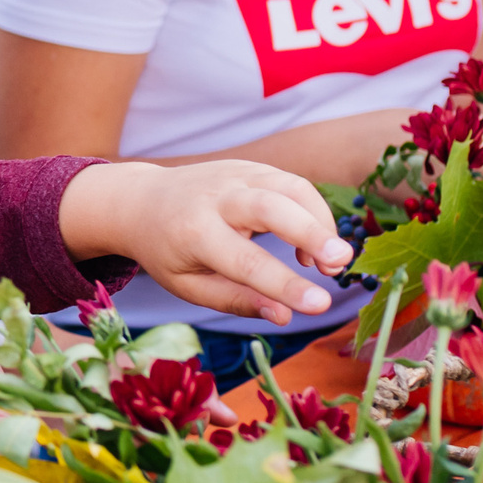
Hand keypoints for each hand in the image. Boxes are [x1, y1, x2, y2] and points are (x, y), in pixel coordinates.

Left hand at [60, 160, 345, 325]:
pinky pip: (293, 184)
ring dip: (321, 223)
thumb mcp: (187, 284)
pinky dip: (314, 212)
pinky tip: (311, 244)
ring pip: (291, 188)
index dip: (285, 284)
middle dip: (311, 232)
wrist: (141, 201)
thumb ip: (235, 300)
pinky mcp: (250, 167)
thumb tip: (284, 316)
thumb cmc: (166, 250)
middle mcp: (217, 197)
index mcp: (194, 232)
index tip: (319, 305)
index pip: (246, 261)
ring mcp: (235, 174)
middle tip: (342, 263)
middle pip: (271, 207)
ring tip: (330, 264)